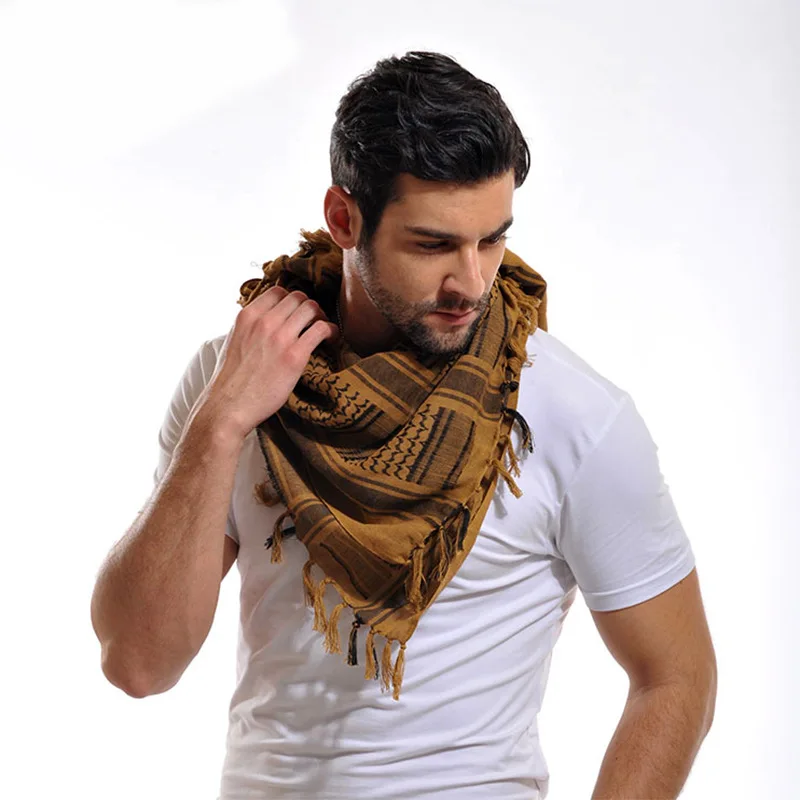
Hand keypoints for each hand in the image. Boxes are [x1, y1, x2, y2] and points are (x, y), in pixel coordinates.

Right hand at [194, 286, 338, 441]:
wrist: (230, 406)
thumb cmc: (233, 380)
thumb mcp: (235, 342)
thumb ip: (251, 327)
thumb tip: (267, 321)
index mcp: (248, 316)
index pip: (278, 291)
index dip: (292, 300)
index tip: (298, 311)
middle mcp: (264, 321)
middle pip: (298, 297)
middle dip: (309, 307)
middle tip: (314, 321)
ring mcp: (280, 337)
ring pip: (312, 308)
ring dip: (322, 317)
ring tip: (324, 331)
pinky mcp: (295, 355)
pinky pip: (321, 329)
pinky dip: (331, 331)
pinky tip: (331, 339)